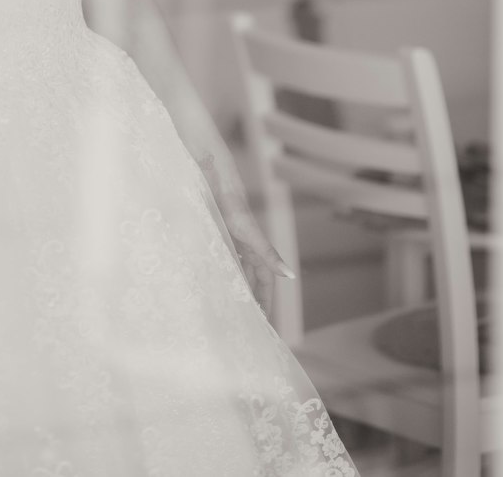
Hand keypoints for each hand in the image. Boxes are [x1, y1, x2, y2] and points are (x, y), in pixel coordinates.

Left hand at [196, 154, 294, 319]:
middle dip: (250, 299)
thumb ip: (269, 254)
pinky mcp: (216, 234)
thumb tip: (291, 275)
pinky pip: (222, 260)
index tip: (265, 324)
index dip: (265, 302)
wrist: (214, 179)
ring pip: (236, 271)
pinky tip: (211, 280)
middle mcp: (245, 247)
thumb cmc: (232, 203)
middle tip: (245, 323)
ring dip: (235, 287)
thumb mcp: (250, 232)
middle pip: (251, 280)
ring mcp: (231, 241)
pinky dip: (221, 272)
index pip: (264, 283)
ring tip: (229, 308)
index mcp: (256, 249)